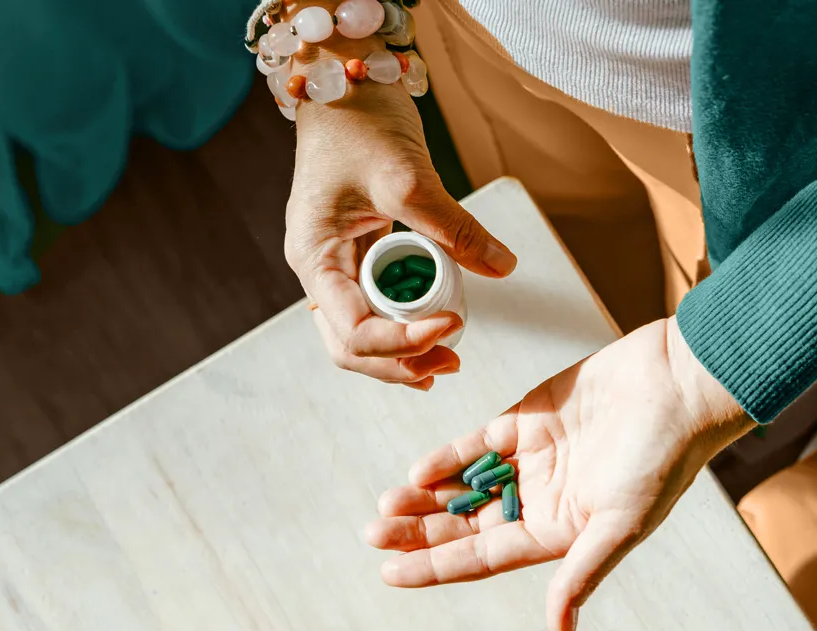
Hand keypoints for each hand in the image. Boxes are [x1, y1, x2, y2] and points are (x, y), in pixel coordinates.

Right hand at [284, 49, 515, 389]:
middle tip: (451, 363)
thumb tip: (502, 265)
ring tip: (446, 358)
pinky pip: (375, 305)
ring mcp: (336, 263)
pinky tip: (434, 330)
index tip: (452, 324)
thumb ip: (454, 228)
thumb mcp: (408, 177)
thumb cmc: (359, 121)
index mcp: (314, 257)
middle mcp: (319, 268)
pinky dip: (402, 324)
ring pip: (361, 332)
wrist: (347, 80)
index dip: (403, 342)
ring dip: (401, 353)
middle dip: (400, 363)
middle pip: (351, 346)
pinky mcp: (357, 252)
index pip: (353, 331)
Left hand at [365, 317, 753, 630]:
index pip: (484, 557)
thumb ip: (582, 574)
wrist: (680, 382)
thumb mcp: (620, 524)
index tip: (389, 575)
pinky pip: (478, 442)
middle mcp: (543, 499)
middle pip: (467, 522)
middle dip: (420, 530)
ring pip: (466, 482)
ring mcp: (535, 457)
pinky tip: (419, 470)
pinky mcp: (532, 417)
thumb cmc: (662, 457)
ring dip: (427, 495)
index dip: (436, 566)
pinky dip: (449, 456)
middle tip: (372, 535)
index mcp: (560, 532)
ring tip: (384, 505)